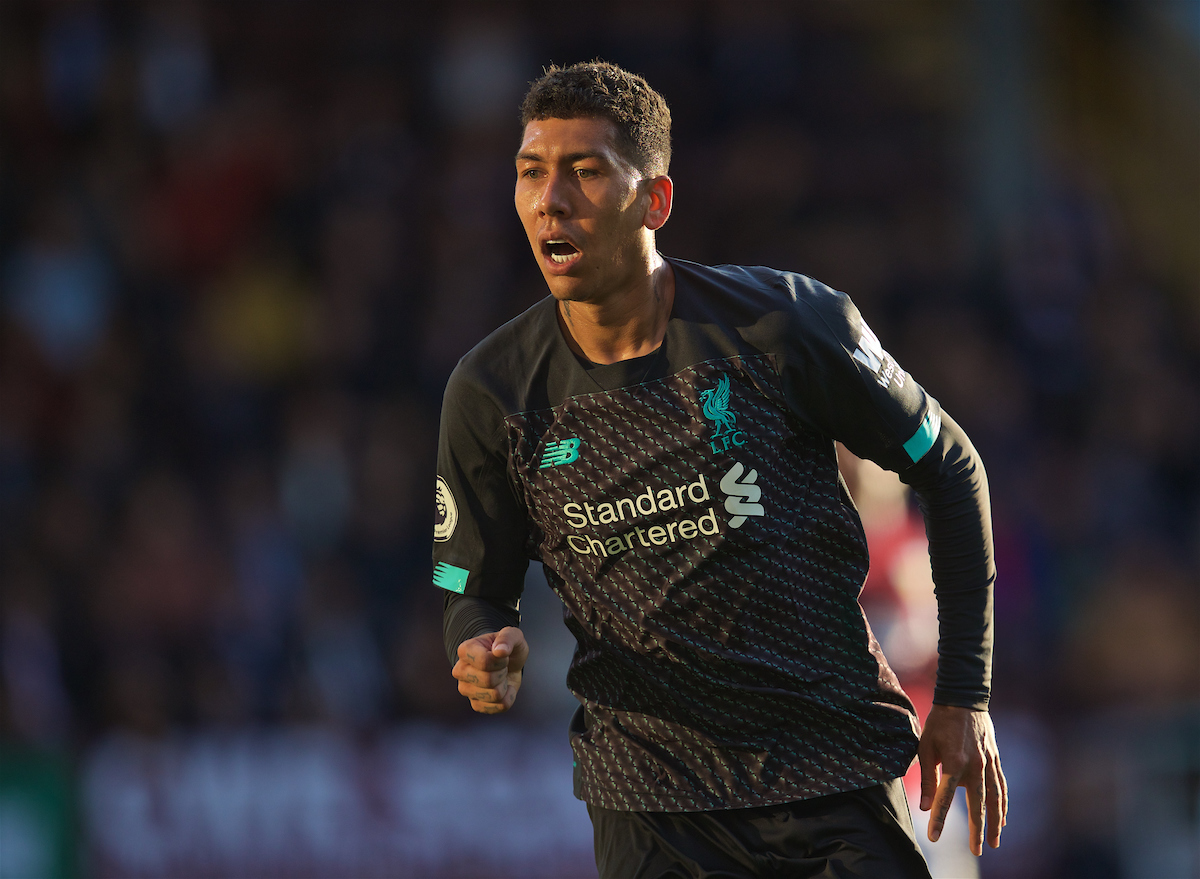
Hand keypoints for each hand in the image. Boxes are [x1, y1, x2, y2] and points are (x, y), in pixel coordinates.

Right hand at [452, 627, 528, 713]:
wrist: (509, 662)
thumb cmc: (507, 647)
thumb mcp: (513, 635)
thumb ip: (507, 638)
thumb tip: (500, 651)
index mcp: (465, 650)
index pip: (485, 662)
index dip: (501, 660)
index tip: (502, 655)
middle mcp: (460, 670)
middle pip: (489, 680)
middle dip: (503, 673)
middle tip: (502, 666)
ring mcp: (465, 689)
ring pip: (495, 695)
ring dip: (505, 686)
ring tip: (501, 676)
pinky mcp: (475, 704)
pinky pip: (499, 707)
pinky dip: (508, 697)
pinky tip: (503, 688)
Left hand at [917, 704, 1007, 855]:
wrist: (963, 699)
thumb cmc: (939, 723)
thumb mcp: (925, 747)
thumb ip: (927, 777)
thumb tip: (926, 806)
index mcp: (953, 763)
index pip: (944, 798)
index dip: (939, 819)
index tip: (934, 836)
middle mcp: (975, 766)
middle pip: (977, 805)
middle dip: (977, 830)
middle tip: (976, 851)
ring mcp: (988, 763)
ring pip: (995, 799)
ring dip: (995, 822)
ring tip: (995, 842)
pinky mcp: (995, 760)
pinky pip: (1001, 786)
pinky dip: (1003, 804)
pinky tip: (1003, 819)